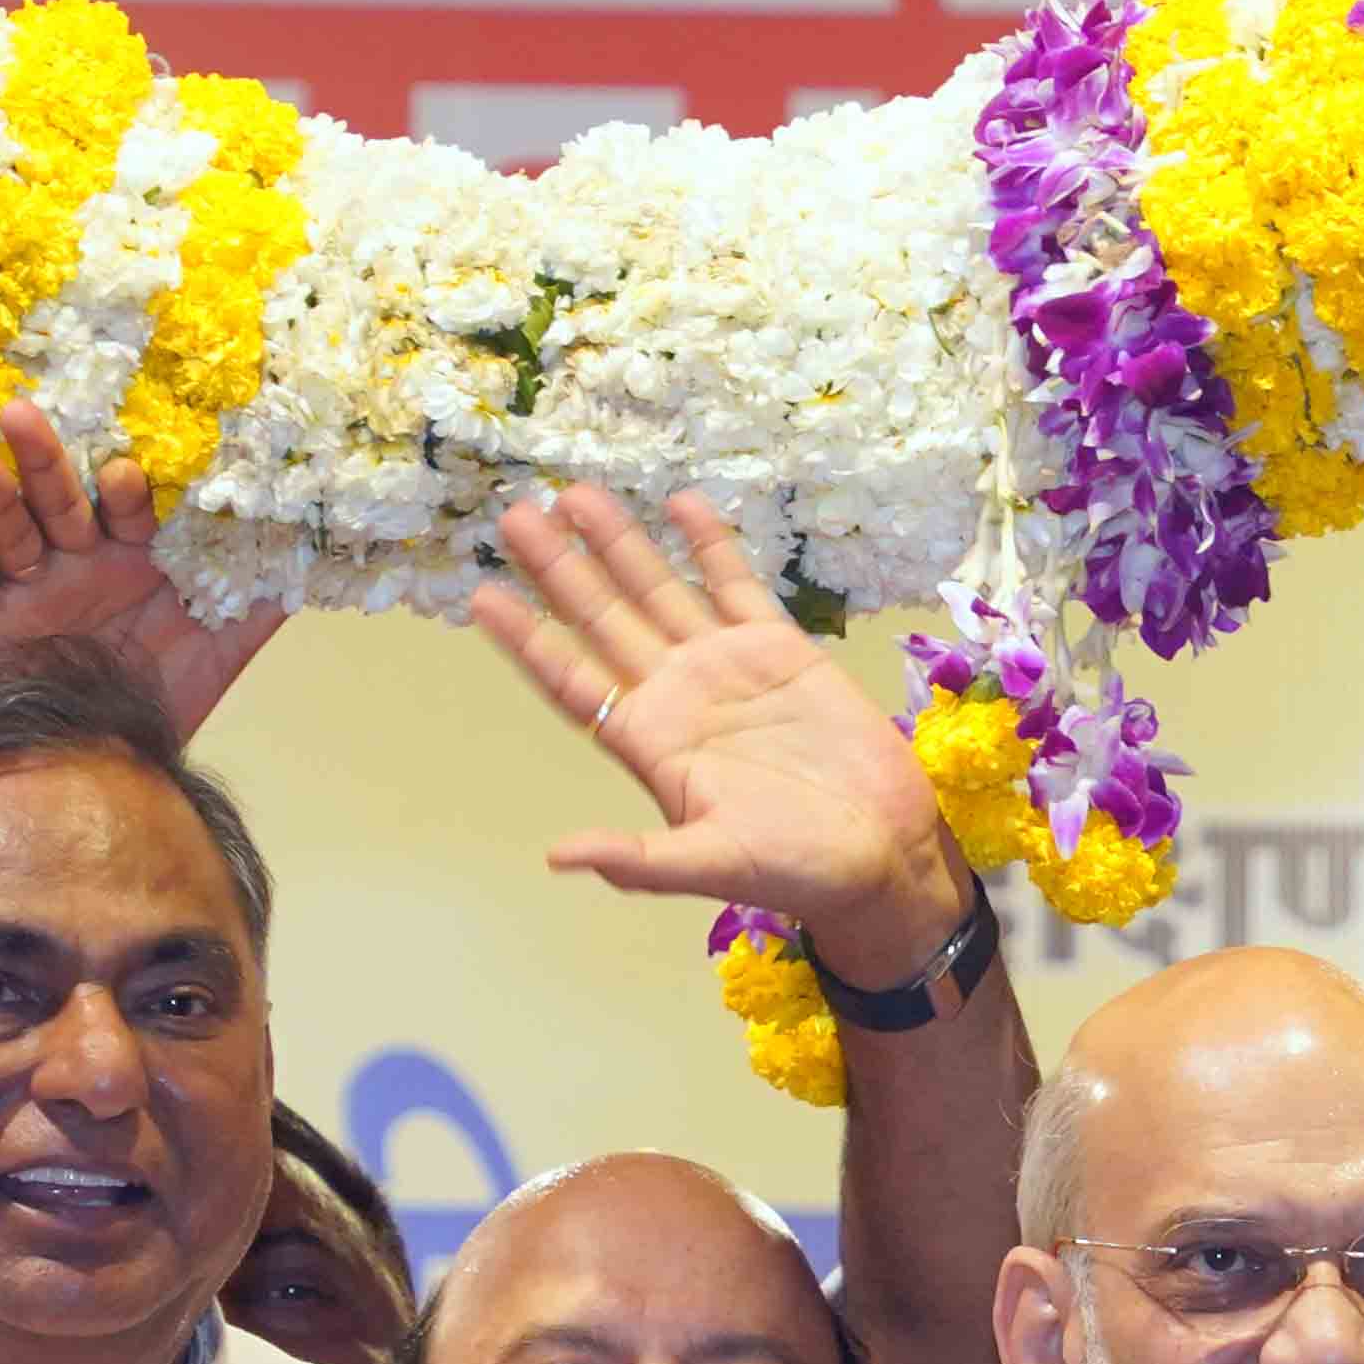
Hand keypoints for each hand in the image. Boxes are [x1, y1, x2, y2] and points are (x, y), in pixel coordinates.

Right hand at [0, 400, 283, 738]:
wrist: (127, 752)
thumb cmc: (172, 687)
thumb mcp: (224, 643)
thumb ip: (260, 597)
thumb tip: (310, 550)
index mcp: (134, 552)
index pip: (129, 508)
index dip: (128, 493)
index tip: (126, 474)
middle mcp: (82, 560)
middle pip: (60, 500)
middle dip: (43, 460)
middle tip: (23, 412)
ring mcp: (38, 590)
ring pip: (13, 536)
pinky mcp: (2, 629)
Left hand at [474, 486, 973, 984]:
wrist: (880, 852)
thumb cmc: (796, 869)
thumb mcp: (712, 865)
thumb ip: (639, 860)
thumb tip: (559, 857)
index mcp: (649, 743)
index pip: (572, 680)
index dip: (529, 640)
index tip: (483, 596)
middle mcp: (675, 695)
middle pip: (603, 620)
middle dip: (561, 570)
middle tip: (516, 516)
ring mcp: (724, 667)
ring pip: (659, 591)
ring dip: (620, 544)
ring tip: (577, 495)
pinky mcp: (779, 649)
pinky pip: (735, 585)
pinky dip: (709, 545)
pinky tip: (679, 504)